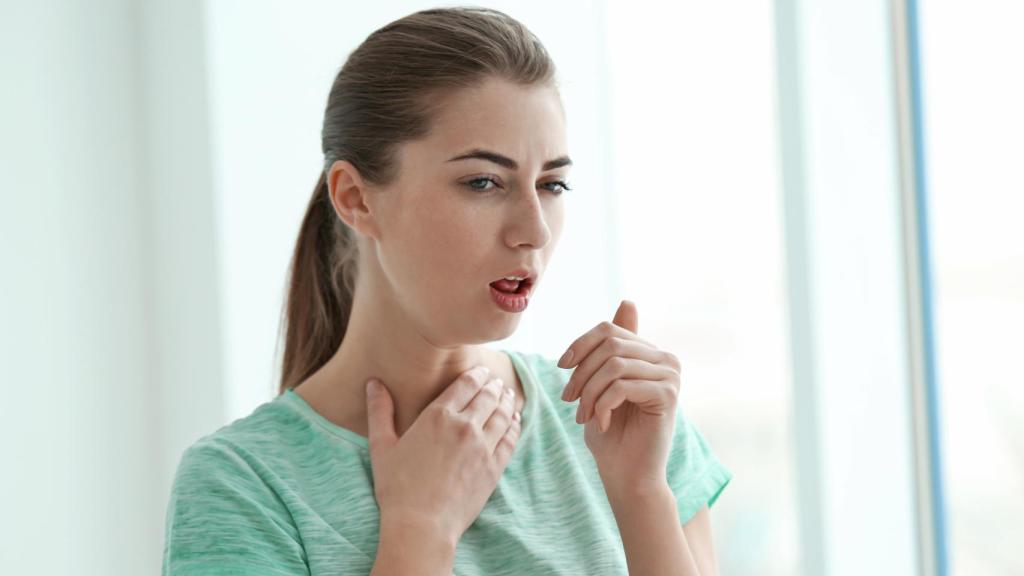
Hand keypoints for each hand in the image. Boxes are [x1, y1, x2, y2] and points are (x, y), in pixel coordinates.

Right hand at [365, 366, 521, 543]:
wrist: (421, 526)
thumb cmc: (397, 488)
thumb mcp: (381, 447)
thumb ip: (380, 411)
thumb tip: (373, 383)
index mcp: (437, 416)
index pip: (465, 384)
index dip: (476, 374)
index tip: (481, 371)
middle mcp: (464, 426)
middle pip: (487, 396)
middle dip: (493, 385)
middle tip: (496, 381)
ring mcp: (483, 447)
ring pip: (502, 414)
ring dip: (507, 401)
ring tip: (508, 395)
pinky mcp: (494, 467)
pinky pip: (510, 439)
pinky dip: (515, 425)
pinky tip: (515, 420)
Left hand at [559, 300, 681, 491]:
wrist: (627, 474)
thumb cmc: (612, 431)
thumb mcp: (603, 383)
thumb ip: (613, 348)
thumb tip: (629, 300)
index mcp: (649, 352)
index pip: (609, 329)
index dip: (580, 345)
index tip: (562, 368)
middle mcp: (666, 359)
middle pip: (610, 345)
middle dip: (581, 373)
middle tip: (569, 400)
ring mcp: (671, 376)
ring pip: (613, 365)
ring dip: (590, 392)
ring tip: (584, 415)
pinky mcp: (669, 395)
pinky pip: (622, 385)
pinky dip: (603, 405)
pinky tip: (602, 423)